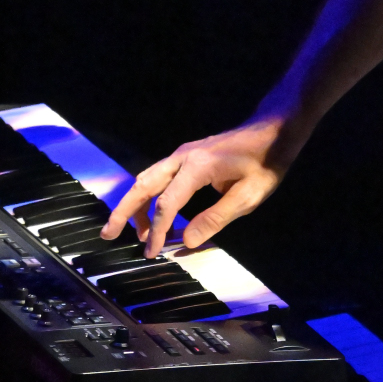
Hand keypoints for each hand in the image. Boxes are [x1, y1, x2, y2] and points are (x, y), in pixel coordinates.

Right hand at [99, 115, 299, 257]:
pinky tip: (151, 213)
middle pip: (143, 185)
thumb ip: (216, 218)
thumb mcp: (248, 195)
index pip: (167, 203)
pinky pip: (159, 176)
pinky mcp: (187, 156)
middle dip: (123, 211)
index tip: (152, 251)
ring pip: (147, 178)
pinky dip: (149, 195)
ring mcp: (183, 154)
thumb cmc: (266, 162)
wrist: (274, 130)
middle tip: (109, 234)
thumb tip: (187, 241)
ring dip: (134, 204)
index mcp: (198, 167)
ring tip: (132, 231)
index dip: (157, 230)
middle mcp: (183, 157)